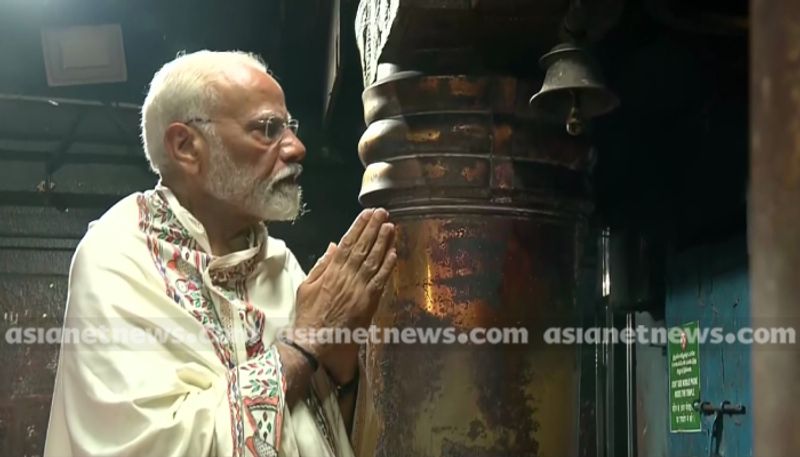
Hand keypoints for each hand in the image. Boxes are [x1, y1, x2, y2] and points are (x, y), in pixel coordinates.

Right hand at [292, 208, 396, 382]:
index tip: (366, 214)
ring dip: (383, 242)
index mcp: (331, 271)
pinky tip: (394, 252)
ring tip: (390, 226)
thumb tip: (333, 246)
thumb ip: (321, 265)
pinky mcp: (368, 302)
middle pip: (363, 248)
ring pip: (374, 261)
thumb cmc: (308, 315)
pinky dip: (387, 266)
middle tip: (383, 213)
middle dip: (373, 228)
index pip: (347, 244)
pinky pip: (380, 281)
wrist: (314, 342)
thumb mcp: (306, 287)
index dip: (358, 227)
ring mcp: (359, 289)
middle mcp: (346, 277)